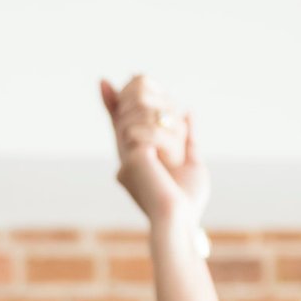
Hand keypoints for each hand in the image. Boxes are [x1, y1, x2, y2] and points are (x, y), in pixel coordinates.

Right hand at [99, 75, 206, 225]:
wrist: (180, 220)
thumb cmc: (186, 202)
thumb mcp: (192, 164)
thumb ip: (188, 140)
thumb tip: (187, 112)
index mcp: (135, 156)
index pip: (121, 120)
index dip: (113, 100)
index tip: (108, 80)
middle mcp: (124, 155)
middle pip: (131, 109)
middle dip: (153, 102)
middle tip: (174, 118)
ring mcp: (125, 156)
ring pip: (139, 114)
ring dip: (166, 123)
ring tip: (177, 150)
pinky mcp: (131, 158)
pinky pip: (148, 129)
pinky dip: (167, 140)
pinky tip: (170, 158)